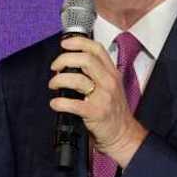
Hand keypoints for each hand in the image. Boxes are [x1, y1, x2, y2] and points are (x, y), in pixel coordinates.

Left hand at [48, 35, 147, 167]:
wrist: (123, 134)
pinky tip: (55, 104)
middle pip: (85, 59)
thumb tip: (70, 64)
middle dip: (64, 59)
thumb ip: (96, 73)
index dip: (78, 42)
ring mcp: (103, 97)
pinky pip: (73, 104)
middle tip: (55, 68)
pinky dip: (59, 103)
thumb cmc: (113, 111)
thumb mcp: (111, 86)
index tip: (64, 44)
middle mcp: (109, 82)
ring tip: (53, 85)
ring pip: (76, 79)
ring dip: (58, 80)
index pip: (96, 49)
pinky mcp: (95, 112)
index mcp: (112, 73)